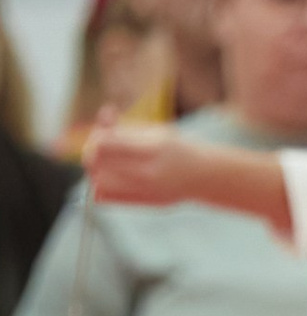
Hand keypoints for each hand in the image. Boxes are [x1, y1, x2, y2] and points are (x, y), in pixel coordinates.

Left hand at [85, 118, 207, 207]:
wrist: (205, 177)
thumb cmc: (176, 150)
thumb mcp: (155, 131)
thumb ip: (126, 126)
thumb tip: (104, 114)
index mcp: (153, 148)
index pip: (104, 144)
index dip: (96, 139)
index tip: (101, 136)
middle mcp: (150, 171)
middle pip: (97, 163)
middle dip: (92, 154)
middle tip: (101, 150)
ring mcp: (147, 189)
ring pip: (98, 181)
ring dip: (96, 171)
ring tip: (107, 164)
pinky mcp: (143, 202)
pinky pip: (105, 197)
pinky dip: (99, 187)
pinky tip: (111, 179)